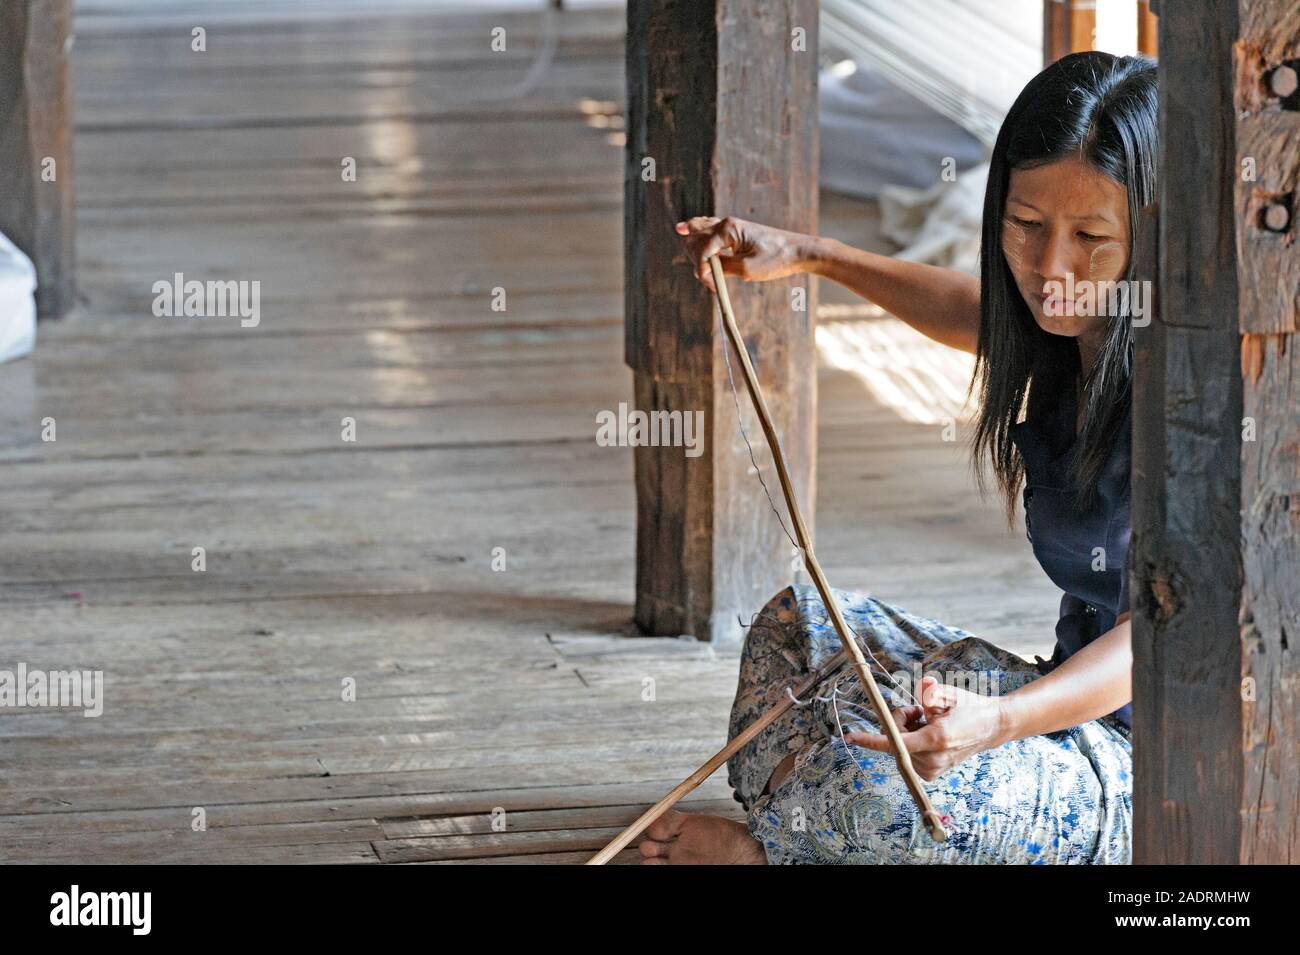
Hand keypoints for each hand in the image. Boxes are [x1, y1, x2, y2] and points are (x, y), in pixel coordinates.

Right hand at [674, 216, 811, 290]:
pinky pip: (709, 230)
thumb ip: (722, 268)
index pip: (701, 249)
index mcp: (728, 229)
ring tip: (701, 269)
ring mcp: (730, 226)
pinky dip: (700, 238)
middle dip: (697, 260)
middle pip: (694, 238)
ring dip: (695, 250)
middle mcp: (726, 223)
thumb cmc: (775, 259)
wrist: (798, 251)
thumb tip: (704, 269)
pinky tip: (690, 235)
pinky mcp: (735, 232)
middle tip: (709, 280)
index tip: (711, 285)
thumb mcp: (747, 270)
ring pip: (698, 230)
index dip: (702, 269)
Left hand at [842, 676, 1010, 780]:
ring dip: (906, 730)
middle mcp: (933, 759)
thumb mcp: (951, 693)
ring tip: (927, 719)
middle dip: (899, 720)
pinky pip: (906, 753)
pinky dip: (911, 740)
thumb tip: (924, 685)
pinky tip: (927, 732)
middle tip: (917, 709)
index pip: (897, 743)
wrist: (990, 728)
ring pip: (899, 746)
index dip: (871, 740)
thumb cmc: (969, 707)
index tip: (850, 737)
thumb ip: (933, 691)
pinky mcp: (931, 773)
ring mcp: (932, 769)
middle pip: (895, 739)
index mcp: (937, 739)